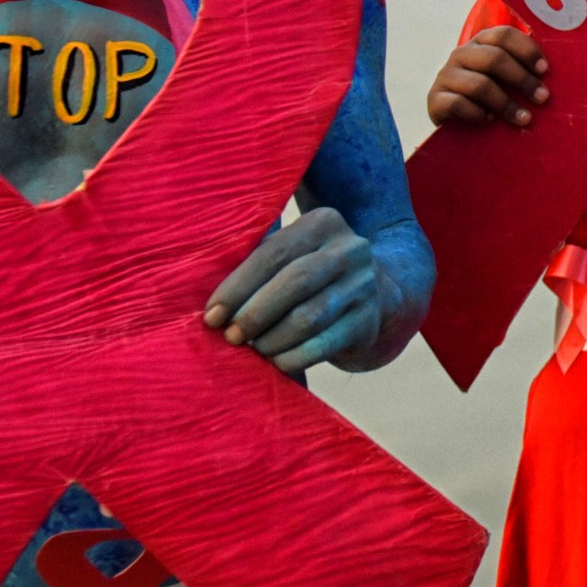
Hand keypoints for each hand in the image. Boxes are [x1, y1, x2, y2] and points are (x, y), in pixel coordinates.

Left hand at [204, 206, 382, 373]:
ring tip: (253, 350)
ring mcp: (365, 285)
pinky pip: (324, 344)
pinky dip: (294, 358)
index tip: (211, 315)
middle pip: (295, 282)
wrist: (376, 294)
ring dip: (272, 339)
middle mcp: (350, 249)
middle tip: (231, 337)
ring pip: (309, 317)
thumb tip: (210, 301)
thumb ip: (257, 261)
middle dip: (255, 313)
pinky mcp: (368, 321)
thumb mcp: (291, 253)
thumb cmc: (309, 273)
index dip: (238, 286)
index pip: (273, 253)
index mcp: (323, 223)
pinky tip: (276, 364)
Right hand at [426, 26, 546, 127]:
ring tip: (525, 118)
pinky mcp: (435, 99)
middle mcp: (461, 54)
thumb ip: (520, 70)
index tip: (544, 70)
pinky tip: (490, 120)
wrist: (454, 122)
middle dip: (522, 79)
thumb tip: (549, 75)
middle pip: (494, 58)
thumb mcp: (504, 79)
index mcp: (480, 43)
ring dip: (506, 104)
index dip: (526, 50)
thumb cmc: (489, 97)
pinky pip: (458, 104)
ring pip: (479, 85)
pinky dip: (478, 114)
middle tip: (542, 98)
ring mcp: (445, 76)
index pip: (503, 35)